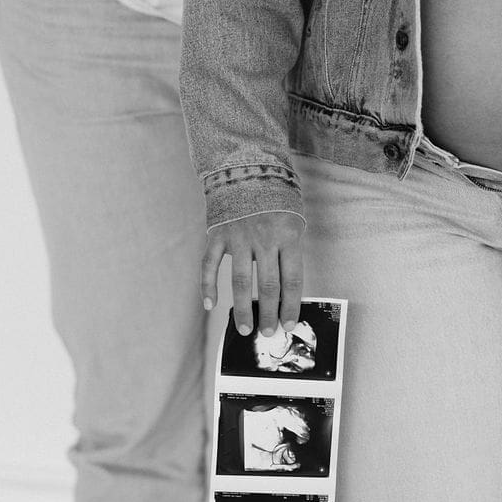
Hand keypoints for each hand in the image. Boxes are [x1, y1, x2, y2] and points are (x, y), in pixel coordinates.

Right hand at [201, 211, 304, 336]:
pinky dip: (208, 286)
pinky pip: (210, 265)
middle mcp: (264, 239)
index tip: (289, 324)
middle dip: (269, 313)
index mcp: (287, 236)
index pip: (292, 279)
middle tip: (268, 333)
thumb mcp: (293, 221)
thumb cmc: (275, 200)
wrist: (246, 168)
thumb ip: (290, 251)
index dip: (291, 304)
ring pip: (241, 281)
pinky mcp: (218, 235)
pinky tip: (210, 305)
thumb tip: (288, 290)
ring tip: (244, 328)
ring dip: (242, 308)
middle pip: (268, 285)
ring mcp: (239, 237)